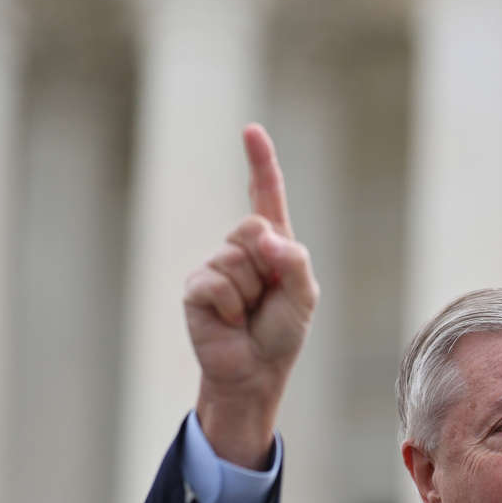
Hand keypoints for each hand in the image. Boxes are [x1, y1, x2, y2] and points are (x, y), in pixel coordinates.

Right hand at [184, 124, 318, 467]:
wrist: (254, 371)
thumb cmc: (282, 333)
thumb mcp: (305, 296)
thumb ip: (294, 260)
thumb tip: (264, 237)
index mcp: (274, 245)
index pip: (266, 196)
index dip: (260, 163)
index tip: (251, 131)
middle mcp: (243, 249)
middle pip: (252, 227)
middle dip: (267, 263)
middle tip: (268, 297)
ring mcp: (216, 266)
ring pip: (235, 258)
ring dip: (250, 292)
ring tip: (250, 314)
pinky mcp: (196, 287)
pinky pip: (215, 282)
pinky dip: (230, 305)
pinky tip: (231, 321)